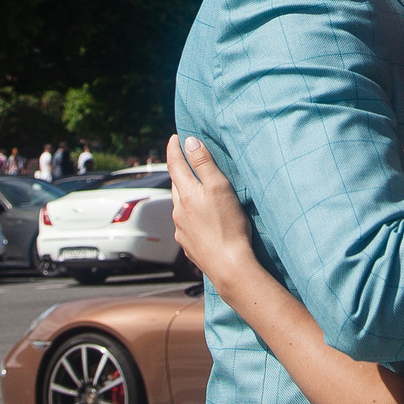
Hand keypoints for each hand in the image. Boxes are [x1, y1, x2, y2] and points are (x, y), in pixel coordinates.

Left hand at [168, 135, 256, 279]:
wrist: (229, 266)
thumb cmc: (229, 226)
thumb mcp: (220, 188)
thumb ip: (204, 164)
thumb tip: (189, 143)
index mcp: (186, 194)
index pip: (175, 164)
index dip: (174, 148)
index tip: (175, 137)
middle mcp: (178, 211)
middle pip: (176, 185)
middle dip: (180, 171)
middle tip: (186, 160)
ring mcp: (181, 230)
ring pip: (180, 205)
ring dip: (185, 194)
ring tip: (197, 189)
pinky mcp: (188, 245)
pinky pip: (185, 224)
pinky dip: (191, 215)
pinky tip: (202, 218)